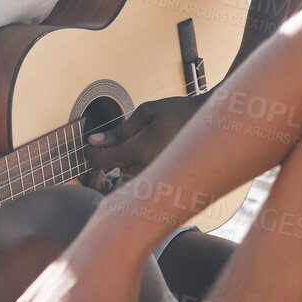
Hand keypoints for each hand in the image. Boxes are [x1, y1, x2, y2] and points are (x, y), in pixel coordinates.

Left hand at [82, 95, 205, 191]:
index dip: (91, 155)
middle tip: (100, 162)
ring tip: (116, 164)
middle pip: (112, 184)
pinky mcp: (166, 180)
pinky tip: (134, 165)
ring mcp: (158, 177)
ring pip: (128, 190)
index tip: (91, 147)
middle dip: (100, 177)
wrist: (210, 122)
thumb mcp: (147, 112)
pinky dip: (133, 181)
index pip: (102, 161)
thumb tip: (93, 140)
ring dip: (117, 181)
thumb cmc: (178, 112)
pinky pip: (143, 187)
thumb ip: (119, 130)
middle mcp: (149, 168)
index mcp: (140, 150)